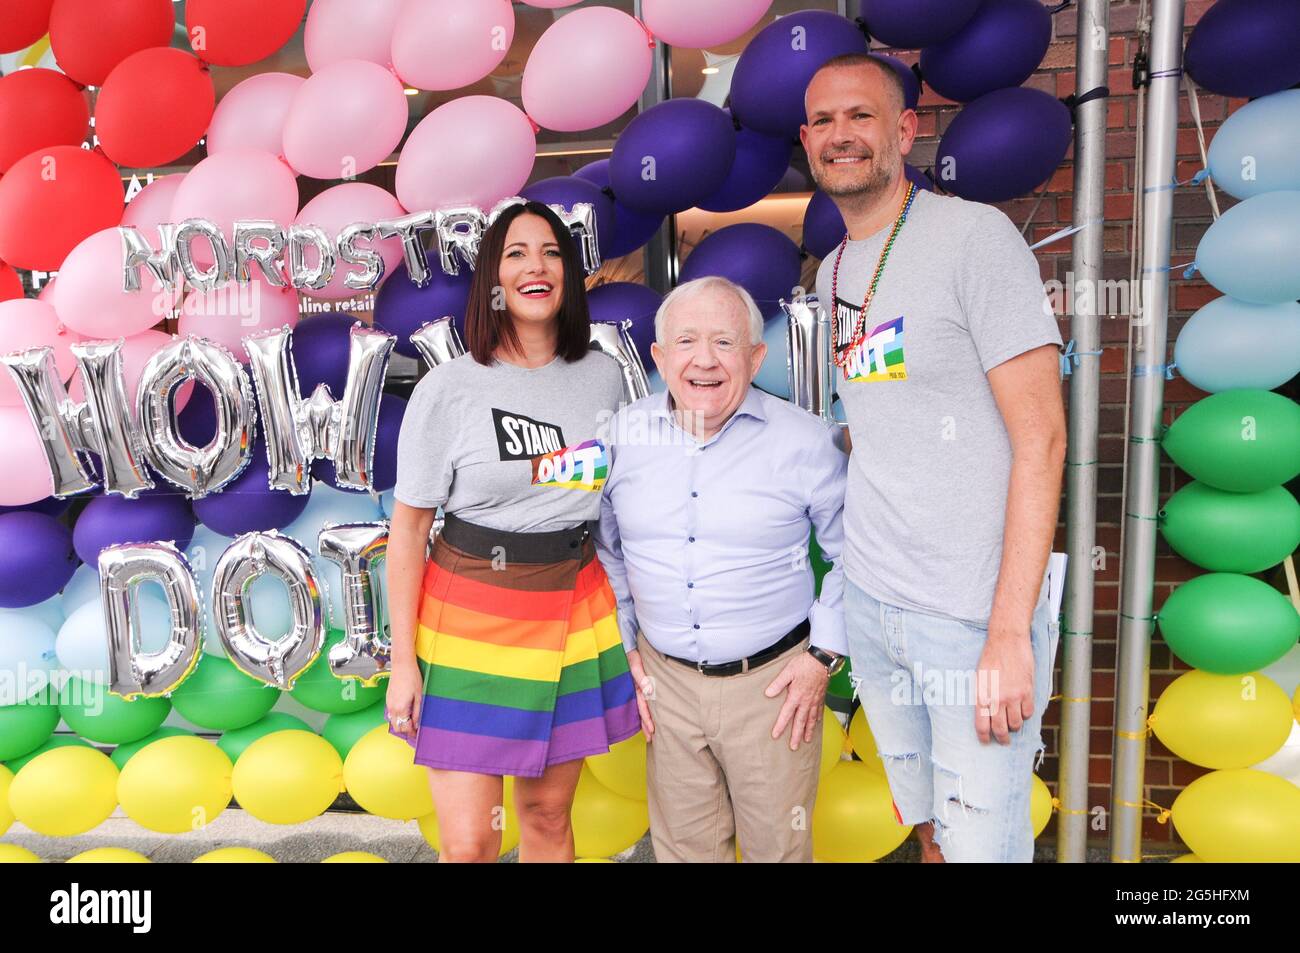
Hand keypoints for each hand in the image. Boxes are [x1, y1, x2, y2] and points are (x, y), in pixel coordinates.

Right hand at [385, 662, 422, 738]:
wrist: (402, 665)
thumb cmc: (413, 678)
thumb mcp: (419, 696)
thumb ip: (417, 712)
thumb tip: (416, 724)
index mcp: (401, 709)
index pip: (405, 728)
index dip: (412, 732)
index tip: (418, 733)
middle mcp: (392, 708)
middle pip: (397, 727)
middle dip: (405, 730)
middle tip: (415, 729)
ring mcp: (388, 703)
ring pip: (393, 720)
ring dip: (401, 723)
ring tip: (411, 721)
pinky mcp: (388, 699)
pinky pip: (391, 713)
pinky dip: (397, 716)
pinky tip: (405, 712)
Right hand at [625, 649, 654, 742]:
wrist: (627, 644)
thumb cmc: (631, 653)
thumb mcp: (635, 663)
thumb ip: (641, 676)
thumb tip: (649, 691)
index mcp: (635, 686)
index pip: (642, 706)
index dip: (646, 718)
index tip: (652, 730)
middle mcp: (636, 689)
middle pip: (641, 710)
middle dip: (645, 724)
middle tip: (651, 738)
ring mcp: (637, 687)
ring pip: (641, 707)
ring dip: (645, 720)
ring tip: (650, 733)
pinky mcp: (639, 683)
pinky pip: (642, 699)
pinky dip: (645, 709)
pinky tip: (648, 716)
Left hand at [765, 651, 828, 750]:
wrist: (821, 660)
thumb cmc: (804, 664)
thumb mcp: (787, 671)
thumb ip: (778, 684)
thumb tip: (768, 694)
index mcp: (796, 696)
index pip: (786, 714)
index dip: (781, 726)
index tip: (776, 735)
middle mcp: (806, 701)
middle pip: (800, 722)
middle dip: (797, 735)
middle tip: (794, 747)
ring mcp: (814, 700)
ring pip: (811, 719)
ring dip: (808, 731)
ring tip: (806, 740)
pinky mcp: (820, 696)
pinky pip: (819, 711)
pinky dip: (817, 719)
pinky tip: (816, 723)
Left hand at [975, 628, 1034, 744]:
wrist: (1007, 640)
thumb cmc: (990, 656)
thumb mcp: (979, 677)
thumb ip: (983, 696)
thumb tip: (986, 713)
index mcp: (982, 696)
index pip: (982, 725)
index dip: (984, 737)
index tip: (985, 741)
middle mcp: (997, 699)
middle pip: (1000, 729)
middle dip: (1002, 738)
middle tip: (1003, 740)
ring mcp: (1013, 696)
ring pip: (1016, 723)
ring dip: (1014, 726)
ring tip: (1013, 724)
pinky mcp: (1027, 691)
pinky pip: (1028, 712)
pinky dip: (1025, 715)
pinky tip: (1022, 711)